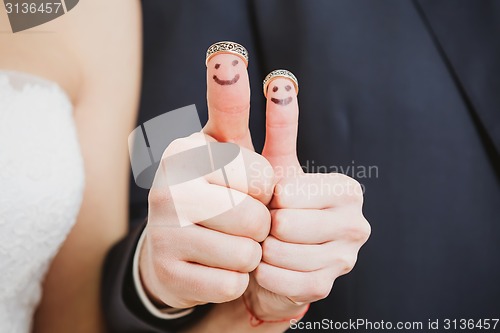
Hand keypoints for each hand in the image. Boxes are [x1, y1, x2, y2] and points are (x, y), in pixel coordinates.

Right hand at [139, 53, 274, 308]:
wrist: (175, 250)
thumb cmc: (214, 195)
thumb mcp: (226, 149)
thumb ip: (233, 105)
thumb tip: (278, 80)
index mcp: (184, 151)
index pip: (257, 174)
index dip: (264, 188)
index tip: (248, 188)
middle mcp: (166, 187)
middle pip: (252, 217)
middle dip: (260, 225)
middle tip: (241, 223)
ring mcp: (163, 231)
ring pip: (244, 253)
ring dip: (249, 254)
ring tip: (228, 244)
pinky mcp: (168, 272)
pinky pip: (230, 283)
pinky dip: (235, 279)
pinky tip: (215, 268)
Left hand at [244, 75, 370, 320]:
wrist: (269, 255)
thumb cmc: (272, 205)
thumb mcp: (272, 165)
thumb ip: (279, 125)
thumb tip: (280, 79)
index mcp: (346, 190)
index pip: (287, 194)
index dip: (265, 198)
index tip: (268, 200)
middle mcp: (356, 223)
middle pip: (285, 226)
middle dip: (263, 226)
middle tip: (264, 225)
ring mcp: (346, 259)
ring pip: (281, 255)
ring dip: (261, 251)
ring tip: (265, 243)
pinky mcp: (328, 286)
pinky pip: (282, 282)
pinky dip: (265, 275)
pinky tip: (267, 266)